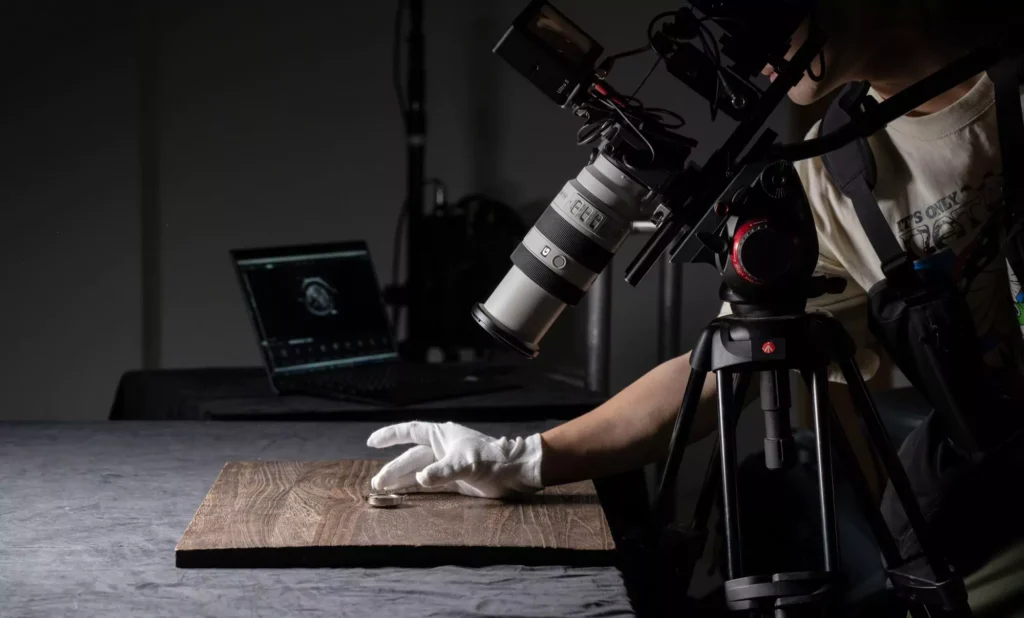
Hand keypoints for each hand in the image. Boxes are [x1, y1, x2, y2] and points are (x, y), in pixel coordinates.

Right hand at [366, 422, 543, 498]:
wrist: (515, 472)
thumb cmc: (492, 459)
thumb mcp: (467, 463)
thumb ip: (443, 470)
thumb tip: (421, 479)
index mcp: (442, 435)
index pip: (410, 432)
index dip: (391, 435)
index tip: (372, 441)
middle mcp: (442, 448)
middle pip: (411, 457)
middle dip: (393, 468)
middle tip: (377, 483)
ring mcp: (447, 464)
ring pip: (418, 471)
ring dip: (401, 480)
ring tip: (382, 489)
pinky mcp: (454, 480)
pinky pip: (429, 484)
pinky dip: (416, 488)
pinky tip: (404, 494)